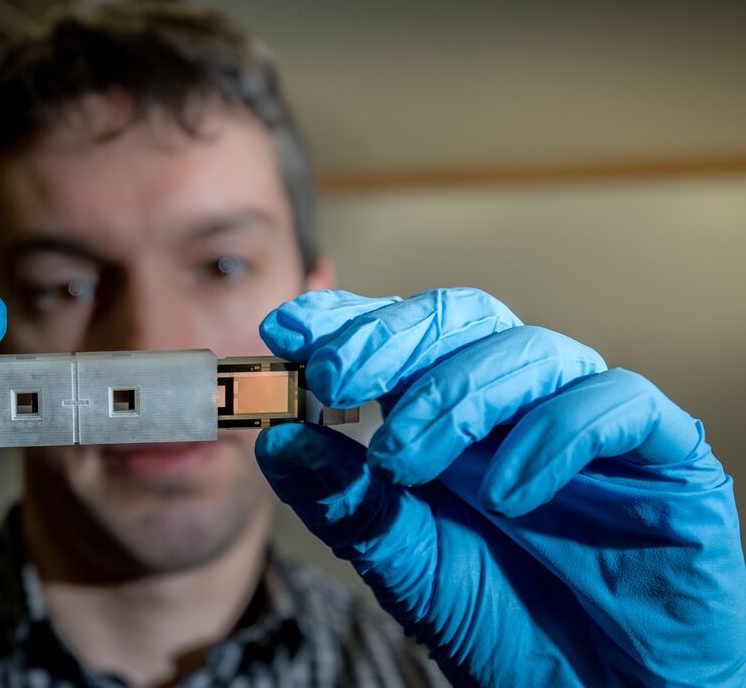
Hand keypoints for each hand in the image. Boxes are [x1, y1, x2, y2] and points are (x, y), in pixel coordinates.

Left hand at [255, 288, 745, 686]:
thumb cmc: (504, 624)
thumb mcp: (403, 564)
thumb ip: (344, 502)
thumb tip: (279, 439)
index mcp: (452, 416)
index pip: (400, 337)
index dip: (345, 319)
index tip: (287, 328)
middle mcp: (519, 403)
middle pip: (462, 319)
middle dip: (390, 339)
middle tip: (334, 377)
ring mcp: (589, 421)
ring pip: (531, 349)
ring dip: (458, 395)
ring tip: (405, 459)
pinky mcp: (664, 454)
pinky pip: (616, 404)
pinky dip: (557, 436)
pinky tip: (508, 495)